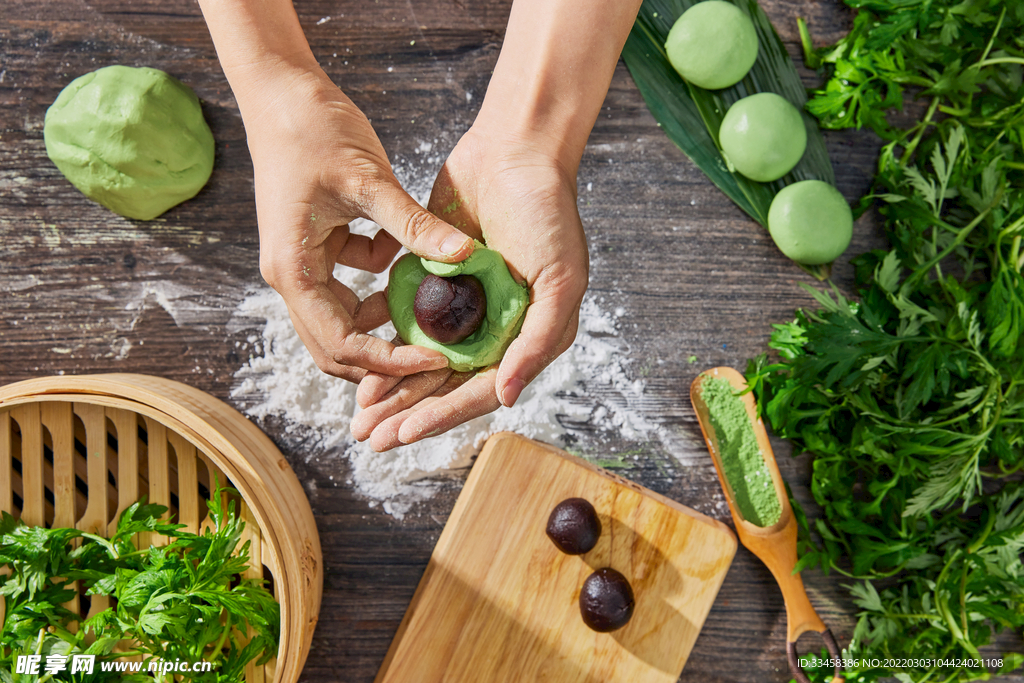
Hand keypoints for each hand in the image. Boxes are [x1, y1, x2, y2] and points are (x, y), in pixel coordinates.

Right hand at [240, 64, 475, 381]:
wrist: (281, 91)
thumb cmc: (313, 129)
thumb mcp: (369, 179)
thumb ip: (413, 225)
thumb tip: (463, 256)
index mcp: (293, 270)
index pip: (341, 344)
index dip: (389, 361)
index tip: (436, 360)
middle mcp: (292, 275)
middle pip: (336, 346)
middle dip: (385, 358)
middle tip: (437, 358)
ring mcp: (303, 263)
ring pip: (346, 316)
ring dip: (384, 320)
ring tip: (431, 317)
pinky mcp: (318, 246)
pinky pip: (353, 281)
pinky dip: (381, 279)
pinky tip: (406, 256)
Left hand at [350, 125, 589, 449]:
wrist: (516, 150)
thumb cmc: (548, 211)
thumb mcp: (559, 278)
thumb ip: (538, 340)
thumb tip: (505, 398)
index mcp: (527, 336)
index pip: (480, 389)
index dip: (441, 413)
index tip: (404, 432)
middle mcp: (494, 329)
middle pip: (445, 383)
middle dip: (408, 412)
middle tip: (371, 438)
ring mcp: (463, 306)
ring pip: (421, 358)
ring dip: (391, 387)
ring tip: (359, 416)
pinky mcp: (435, 278)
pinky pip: (406, 318)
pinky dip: (383, 339)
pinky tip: (357, 360)